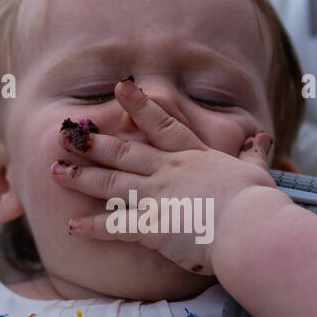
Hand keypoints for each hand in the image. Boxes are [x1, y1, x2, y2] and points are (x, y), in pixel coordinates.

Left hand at [50, 77, 287, 274]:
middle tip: (66, 135)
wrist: (249, 227)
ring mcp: (156, 196)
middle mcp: (169, 171)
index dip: (139, 106)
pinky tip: (71, 227)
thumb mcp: (256, 173)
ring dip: (81, 177)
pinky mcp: (151, 226)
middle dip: (92, 143)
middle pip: (123, 152)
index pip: (162, 125)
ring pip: (110, 183)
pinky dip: (92, 228)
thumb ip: (254, 155)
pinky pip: (115, 227)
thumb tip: (262, 138)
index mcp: (194, 157)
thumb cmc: (257, 203)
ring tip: (55, 170)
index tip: (119, 88)